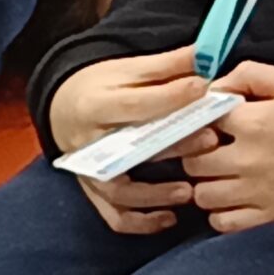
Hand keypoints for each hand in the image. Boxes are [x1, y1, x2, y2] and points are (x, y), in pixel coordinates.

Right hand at [49, 46, 213, 234]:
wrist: (64, 108)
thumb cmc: (103, 86)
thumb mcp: (129, 69)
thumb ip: (168, 65)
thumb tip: (207, 52)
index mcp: (95, 104)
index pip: (134, 104)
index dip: (170, 96)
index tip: (203, 89)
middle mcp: (88, 143)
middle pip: (130, 149)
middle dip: (172, 146)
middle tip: (210, 141)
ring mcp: (89, 172)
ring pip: (118, 190)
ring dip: (155, 194)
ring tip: (189, 191)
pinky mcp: (94, 192)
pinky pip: (113, 216)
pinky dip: (140, 222)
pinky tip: (170, 218)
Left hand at [180, 61, 273, 233]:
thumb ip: (251, 74)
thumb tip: (216, 86)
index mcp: (253, 122)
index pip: (199, 121)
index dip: (201, 120)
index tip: (211, 123)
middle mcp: (249, 159)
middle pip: (194, 162)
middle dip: (199, 154)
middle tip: (215, 150)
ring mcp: (257, 192)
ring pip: (202, 195)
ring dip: (207, 185)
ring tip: (223, 176)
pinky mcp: (270, 217)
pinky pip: (222, 223)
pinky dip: (221, 213)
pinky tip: (234, 200)